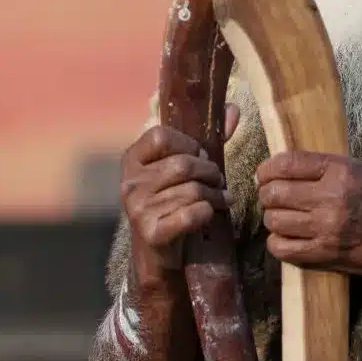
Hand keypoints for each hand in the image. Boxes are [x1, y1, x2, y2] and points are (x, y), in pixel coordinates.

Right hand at [120, 123, 235, 279]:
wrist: (160, 251)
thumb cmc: (173, 200)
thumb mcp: (183, 169)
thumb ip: (209, 138)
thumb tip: (232, 109)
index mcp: (132, 160)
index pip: (160, 136)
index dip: (188, 144)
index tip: (200, 155)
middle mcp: (130, 183)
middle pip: (183, 165)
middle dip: (211, 173)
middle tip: (218, 181)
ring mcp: (137, 209)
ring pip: (193, 191)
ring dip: (216, 195)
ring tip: (221, 199)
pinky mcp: (151, 233)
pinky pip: (192, 214)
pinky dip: (207, 213)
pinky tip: (210, 214)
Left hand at [256, 152, 361, 277]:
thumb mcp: (358, 169)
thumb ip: (322, 166)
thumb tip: (281, 167)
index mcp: (340, 170)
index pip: (286, 163)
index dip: (267, 168)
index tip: (265, 172)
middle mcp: (330, 198)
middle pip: (274, 193)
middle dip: (267, 192)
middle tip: (271, 194)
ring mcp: (326, 229)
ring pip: (274, 220)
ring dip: (273, 216)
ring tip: (283, 215)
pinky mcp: (324, 254)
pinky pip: (281, 248)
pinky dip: (277, 241)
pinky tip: (287, 236)